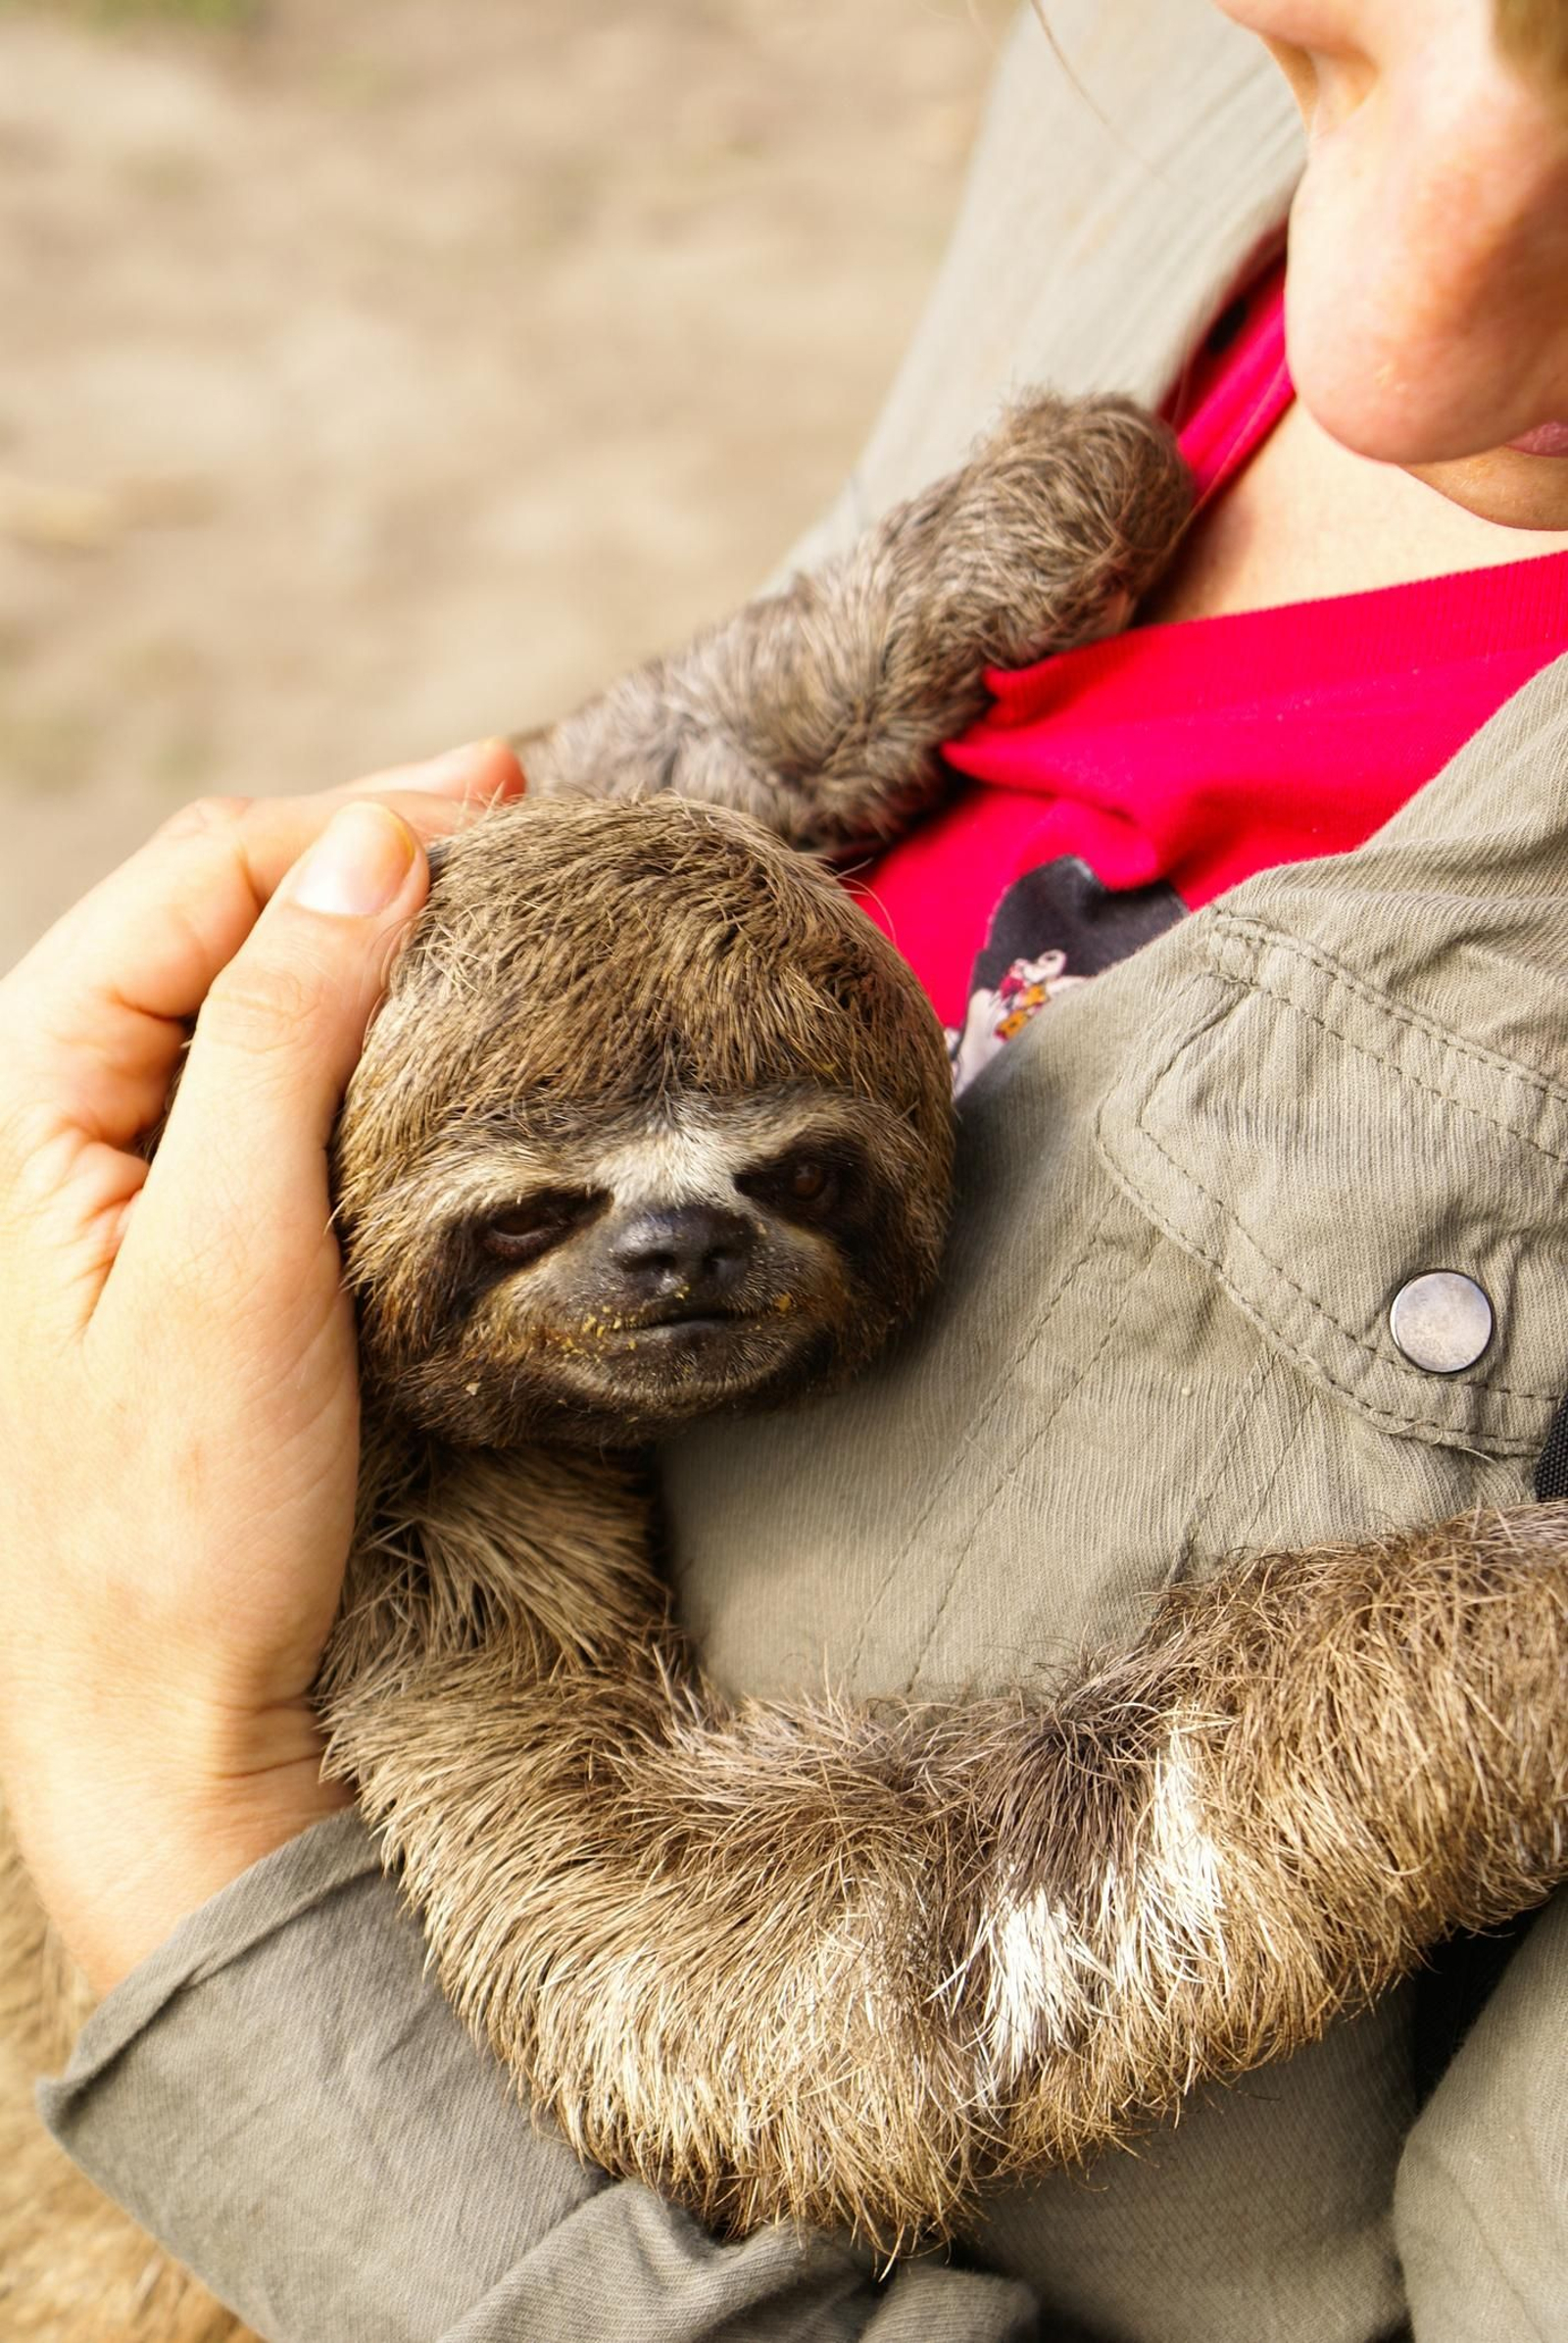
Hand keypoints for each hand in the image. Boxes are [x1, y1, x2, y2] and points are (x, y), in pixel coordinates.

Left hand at [0, 742, 523, 1994]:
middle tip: (532, 827)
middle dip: (373, 851)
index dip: (348, 815)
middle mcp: (74, 1110)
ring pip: (267, 988)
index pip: (197, 877)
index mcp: (32, 1092)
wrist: (173, 1715)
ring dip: (386, 932)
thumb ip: (278, 1038)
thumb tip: (375, 848)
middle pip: (227, 911)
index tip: (505, 799)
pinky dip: (388, 1029)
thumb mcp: (229, 1259)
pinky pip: (295, 1081)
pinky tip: (464, 1025)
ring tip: (512, 900)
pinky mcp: (215, 1233)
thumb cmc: (179, 1513)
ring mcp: (144, 1171)